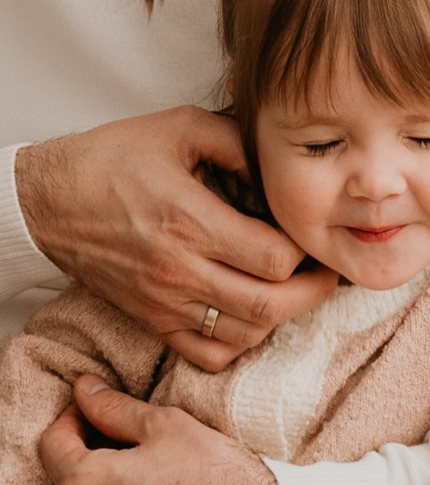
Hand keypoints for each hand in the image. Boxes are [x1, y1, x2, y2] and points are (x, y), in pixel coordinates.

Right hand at [16, 107, 337, 370]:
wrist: (50, 202)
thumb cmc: (112, 161)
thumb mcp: (179, 128)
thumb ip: (238, 144)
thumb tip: (281, 171)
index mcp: (191, 221)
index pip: (275, 259)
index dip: (305, 252)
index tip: (311, 238)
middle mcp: (181, 271)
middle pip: (270, 305)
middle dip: (311, 293)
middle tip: (324, 275)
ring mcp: (166, 304)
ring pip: (246, 334)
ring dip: (279, 317)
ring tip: (290, 291)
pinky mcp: (154, 323)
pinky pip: (209, 355)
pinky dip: (239, 343)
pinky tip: (247, 316)